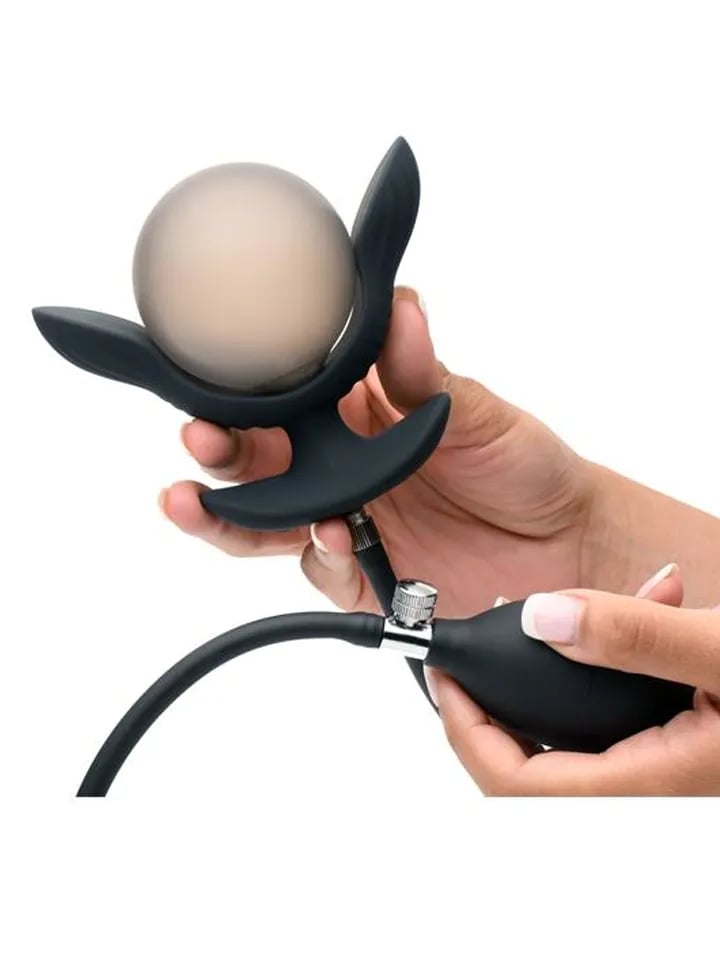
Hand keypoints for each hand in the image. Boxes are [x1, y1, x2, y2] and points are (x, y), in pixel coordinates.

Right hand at [160, 288, 601, 616]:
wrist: (569, 545)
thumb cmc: (525, 465)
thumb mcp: (477, 412)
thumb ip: (426, 374)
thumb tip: (399, 309)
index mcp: (357, 413)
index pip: (281, 397)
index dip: (241, 391)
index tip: (211, 381)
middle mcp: (338, 467)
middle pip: (255, 461)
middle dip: (217, 451)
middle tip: (200, 440)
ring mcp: (345, 523)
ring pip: (262, 522)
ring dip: (224, 513)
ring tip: (197, 502)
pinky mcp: (361, 579)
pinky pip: (320, 569)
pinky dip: (318, 552)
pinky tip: (330, 534)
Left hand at [430, 571, 719, 794]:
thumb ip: (637, 636)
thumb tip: (544, 621)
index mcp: (650, 776)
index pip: (517, 783)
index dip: (464, 732)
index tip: (443, 676)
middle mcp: (647, 780)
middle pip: (526, 767)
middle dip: (484, 710)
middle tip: (467, 659)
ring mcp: (655, 760)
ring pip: (563, 736)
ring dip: (539, 680)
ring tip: (543, 618)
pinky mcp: (669, 735)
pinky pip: (605, 710)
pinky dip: (594, 664)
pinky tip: (620, 614)